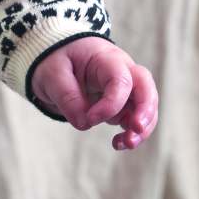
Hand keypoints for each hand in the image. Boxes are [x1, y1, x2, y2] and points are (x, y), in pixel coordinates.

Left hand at [30, 37, 158, 150]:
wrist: (58, 55)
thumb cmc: (57, 57)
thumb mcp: (52, 72)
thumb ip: (67, 96)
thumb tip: (84, 123)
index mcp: (105, 57)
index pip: (121, 79)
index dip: (112, 103)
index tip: (90, 119)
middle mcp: (122, 70)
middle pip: (146, 88)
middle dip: (145, 111)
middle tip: (135, 129)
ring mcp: (125, 87)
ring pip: (145, 107)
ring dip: (141, 129)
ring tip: (125, 144)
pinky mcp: (123, 102)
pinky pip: (135, 118)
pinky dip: (131, 133)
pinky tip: (117, 143)